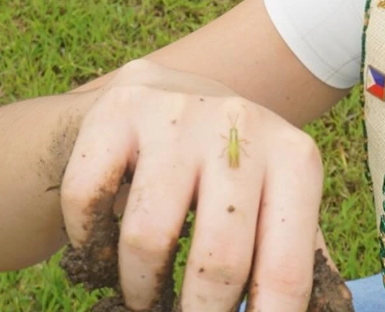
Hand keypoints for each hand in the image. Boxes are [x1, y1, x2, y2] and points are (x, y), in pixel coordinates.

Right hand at [61, 58, 323, 311]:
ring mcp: (179, 115)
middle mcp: (242, 127)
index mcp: (295, 159)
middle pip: (218, 262)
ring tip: (147, 294)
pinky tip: (106, 247)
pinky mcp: (119, 111)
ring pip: (147, 237)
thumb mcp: (281, 198)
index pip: (285, 272)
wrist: (178, 92)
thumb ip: (297, 258)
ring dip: (140, 289)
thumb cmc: (237, 170)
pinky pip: (87, 200)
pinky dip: (90, 243)